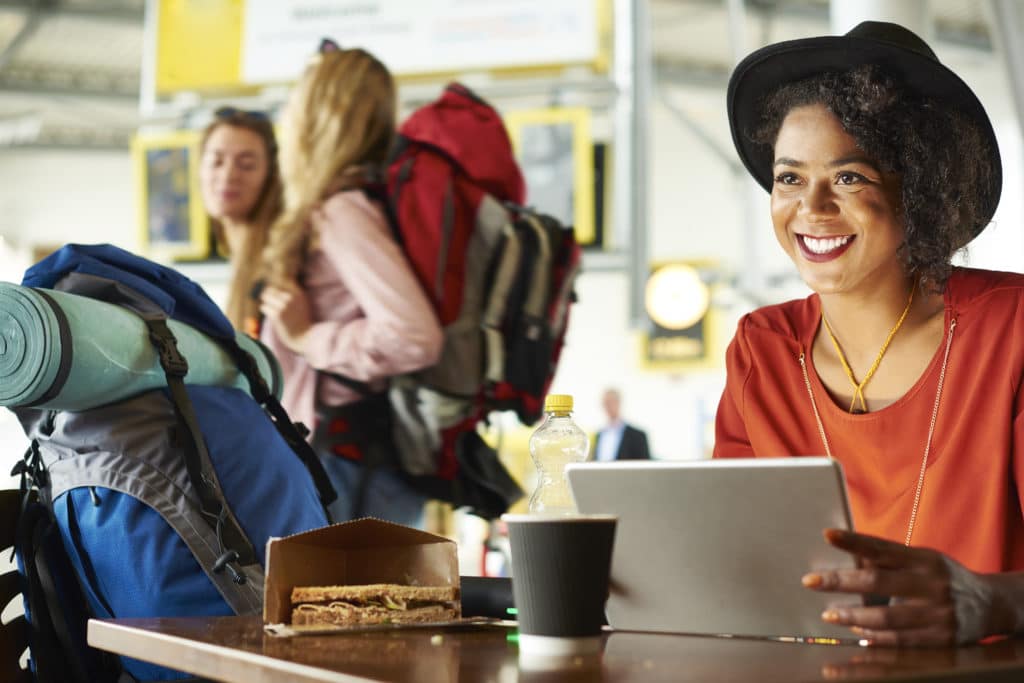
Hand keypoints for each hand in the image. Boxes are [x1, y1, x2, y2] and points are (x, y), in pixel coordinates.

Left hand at [259, 280, 312, 353]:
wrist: (305, 338)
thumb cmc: (302, 322)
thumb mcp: (302, 304)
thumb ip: (292, 294)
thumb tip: (278, 284)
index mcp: (298, 293)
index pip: (281, 281)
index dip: (276, 290)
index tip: (277, 297)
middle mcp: (291, 297)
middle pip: (270, 289)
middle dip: (269, 296)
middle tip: (273, 305)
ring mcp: (284, 306)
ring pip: (265, 297)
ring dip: (267, 304)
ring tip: (274, 311)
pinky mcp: (277, 315)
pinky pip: (264, 307)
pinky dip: (266, 312)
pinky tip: (273, 318)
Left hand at [802, 529, 1008, 646]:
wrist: (990, 605)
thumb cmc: (943, 578)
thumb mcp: (922, 560)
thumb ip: (889, 559)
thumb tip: (848, 555)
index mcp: (924, 559)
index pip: (882, 548)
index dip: (854, 542)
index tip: (827, 536)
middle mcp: (931, 584)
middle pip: (877, 582)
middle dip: (840, 581)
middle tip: (811, 581)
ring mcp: (937, 614)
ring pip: (886, 618)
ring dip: (852, 616)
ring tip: (829, 614)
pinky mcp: (940, 639)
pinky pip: (900, 641)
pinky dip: (875, 638)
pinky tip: (855, 632)